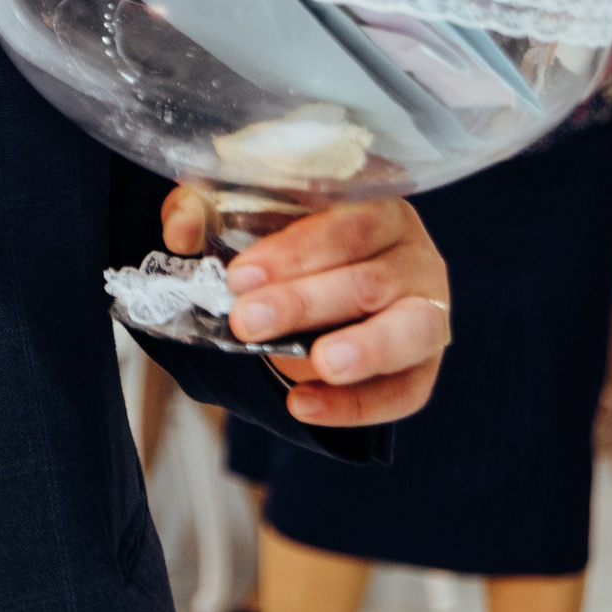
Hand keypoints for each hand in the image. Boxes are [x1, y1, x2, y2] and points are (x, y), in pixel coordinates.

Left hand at [159, 186, 449, 427]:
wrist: (326, 284)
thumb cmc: (287, 238)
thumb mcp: (242, 210)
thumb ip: (204, 209)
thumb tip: (181, 232)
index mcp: (376, 205)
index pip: (345, 222)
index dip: (294, 251)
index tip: (240, 276)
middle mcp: (413, 254)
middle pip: (369, 279)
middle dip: (304, 303)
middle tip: (247, 323)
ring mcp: (430, 310)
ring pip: (412, 330)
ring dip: (365, 349)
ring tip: (318, 365)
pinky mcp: (426, 365)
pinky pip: (406, 392)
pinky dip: (358, 405)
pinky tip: (303, 406)